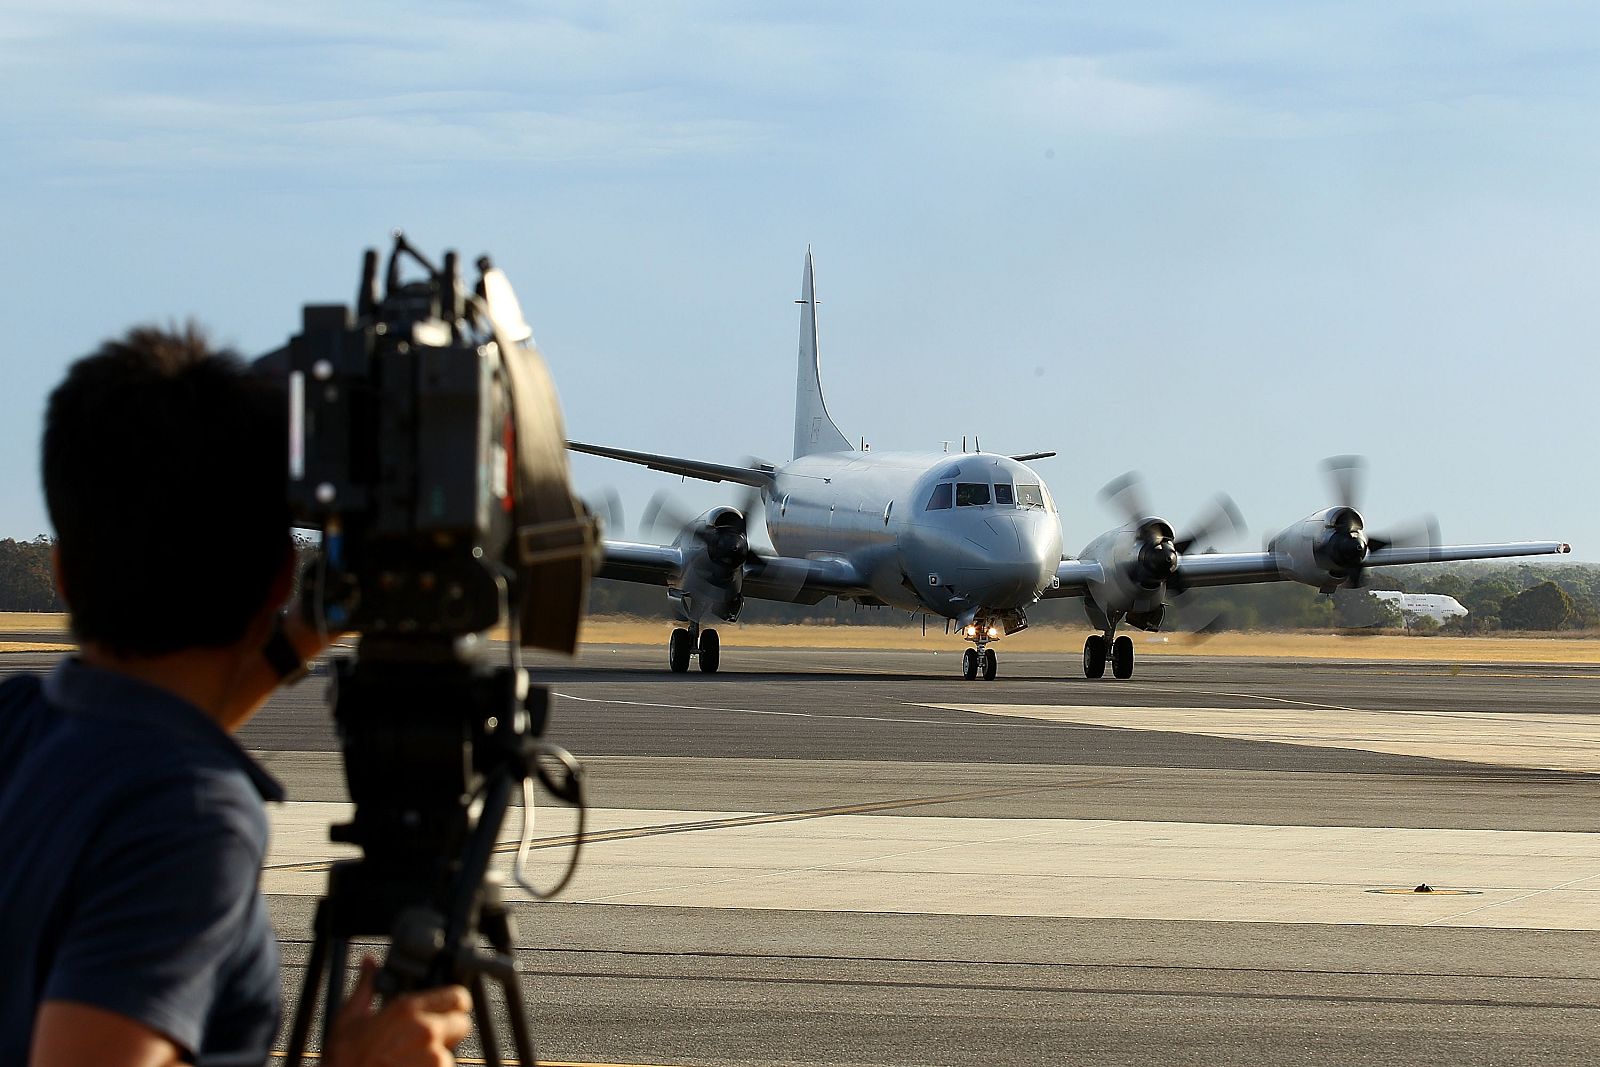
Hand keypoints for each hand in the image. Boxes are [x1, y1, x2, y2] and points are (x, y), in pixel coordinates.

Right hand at [324, 957, 472, 1066]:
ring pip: (451, 1053)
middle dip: (447, 1031)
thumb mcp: (348, 1019)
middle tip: (424, 1040)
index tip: (446, 1010)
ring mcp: (433, 1059)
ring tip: (409, 1060)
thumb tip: (369, 963)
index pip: (458, 996)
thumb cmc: (343, 1063)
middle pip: (462, 1025)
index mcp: (407, 1010)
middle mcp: (426, 1031)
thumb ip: (365, 987)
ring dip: (436, 1057)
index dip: (453, 1003)